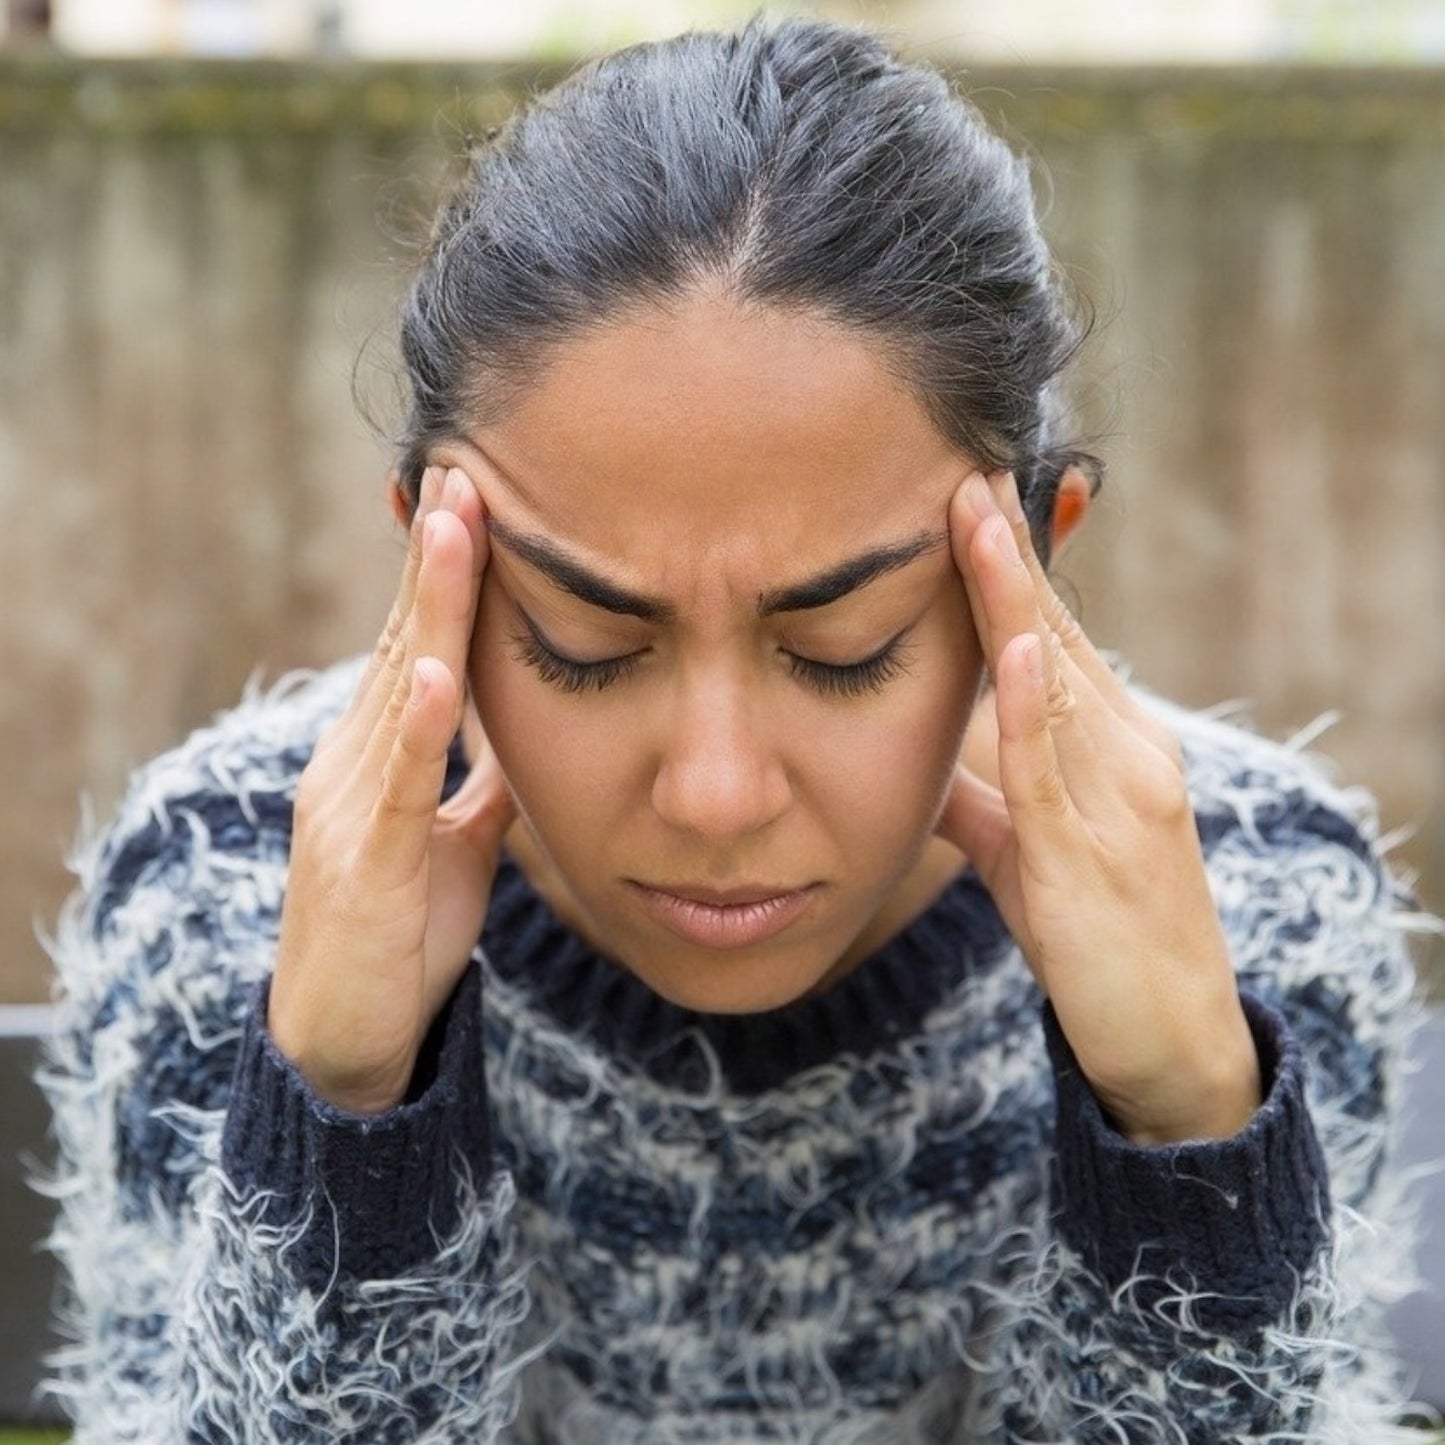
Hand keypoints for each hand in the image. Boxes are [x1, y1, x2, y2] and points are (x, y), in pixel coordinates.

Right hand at [268, 466, 514, 1113]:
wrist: (347, 1035)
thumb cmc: (403, 932)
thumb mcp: (456, 842)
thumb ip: (481, 784)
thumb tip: (523, 737)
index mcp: (383, 752)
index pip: (419, 643)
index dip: (445, 574)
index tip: (472, 497)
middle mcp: (357, 760)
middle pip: (406, 640)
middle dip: (435, 556)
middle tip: (461, 468)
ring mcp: (355, 806)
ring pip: (401, 689)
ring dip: (429, 607)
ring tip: (453, 527)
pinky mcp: (370, 862)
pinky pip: (402, 787)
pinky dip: (421, 729)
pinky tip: (440, 675)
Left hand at [936, 470, 1260, 1143]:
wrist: (1170, 1040)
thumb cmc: (1096, 939)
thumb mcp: (1027, 856)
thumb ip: (986, 799)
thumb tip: (933, 764)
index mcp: (1111, 745)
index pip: (1056, 636)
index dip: (1011, 567)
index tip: (969, 497)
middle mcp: (1126, 753)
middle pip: (1056, 633)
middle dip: (1006, 551)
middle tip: (963, 465)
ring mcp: (1117, 800)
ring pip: (1053, 678)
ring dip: (1011, 594)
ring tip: (972, 513)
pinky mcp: (1091, 856)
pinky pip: (1049, 770)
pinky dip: (1031, 704)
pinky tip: (1015, 644)